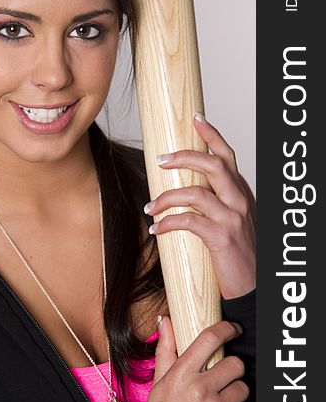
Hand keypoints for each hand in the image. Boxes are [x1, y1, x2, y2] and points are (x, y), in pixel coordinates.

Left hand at [145, 113, 255, 298]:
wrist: (252, 284)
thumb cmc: (237, 252)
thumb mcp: (233, 219)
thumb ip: (217, 201)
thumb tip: (185, 188)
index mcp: (241, 192)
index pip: (227, 155)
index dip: (212, 134)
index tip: (197, 118)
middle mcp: (240, 200)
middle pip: (212, 164)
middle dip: (183, 156)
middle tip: (159, 159)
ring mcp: (233, 218)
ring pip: (195, 193)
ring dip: (166, 197)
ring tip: (150, 207)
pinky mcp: (222, 238)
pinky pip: (188, 222)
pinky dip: (167, 223)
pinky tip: (156, 228)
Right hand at [145, 317, 248, 401]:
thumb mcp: (159, 382)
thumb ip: (166, 349)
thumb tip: (165, 322)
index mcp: (181, 374)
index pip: (209, 340)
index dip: (226, 329)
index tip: (233, 329)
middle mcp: (199, 388)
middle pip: (235, 364)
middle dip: (232, 370)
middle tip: (223, 379)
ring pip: (243, 388)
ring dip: (234, 395)